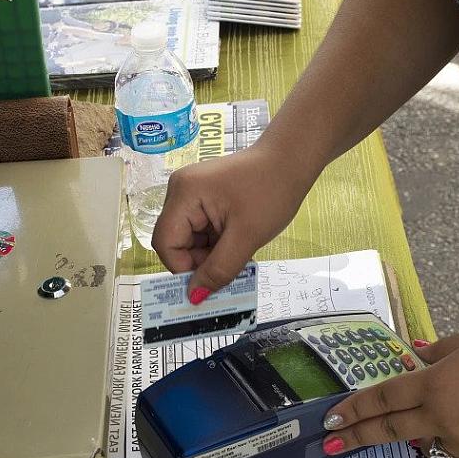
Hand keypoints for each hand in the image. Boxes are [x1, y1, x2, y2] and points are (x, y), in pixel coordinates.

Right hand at [152, 143, 313, 299]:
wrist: (292, 160)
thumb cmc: (272, 191)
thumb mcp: (247, 236)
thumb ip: (219, 269)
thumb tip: (194, 297)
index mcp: (184, 194)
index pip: (166, 242)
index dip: (182, 268)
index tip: (208, 283)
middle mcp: (180, 191)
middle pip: (177, 242)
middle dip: (200, 262)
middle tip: (230, 270)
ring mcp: (192, 194)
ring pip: (190, 240)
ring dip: (211, 255)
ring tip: (239, 254)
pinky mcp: (204, 198)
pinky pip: (201, 231)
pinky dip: (216, 245)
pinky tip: (237, 245)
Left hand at [320, 328, 458, 457]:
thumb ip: (436, 353)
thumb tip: (410, 355)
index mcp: (435, 385)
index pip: (383, 399)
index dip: (353, 409)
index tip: (330, 420)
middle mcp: (442, 418)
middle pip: (390, 430)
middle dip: (357, 436)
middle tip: (332, 444)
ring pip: (432, 444)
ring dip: (435, 432)